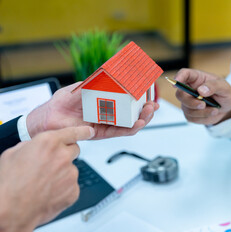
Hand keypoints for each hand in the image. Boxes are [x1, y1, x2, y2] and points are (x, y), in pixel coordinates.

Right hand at [0, 126, 93, 231]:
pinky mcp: (74, 190)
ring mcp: (71, 174)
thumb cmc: (9, 183)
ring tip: (43, 184)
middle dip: (65, 155)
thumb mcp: (13, 154)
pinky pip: (71, 186)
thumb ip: (32, 146)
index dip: (82, 131)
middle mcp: (63, 156)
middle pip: (74, 150)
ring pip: (71, 170)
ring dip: (62, 174)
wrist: (11, 210)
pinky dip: (63, 189)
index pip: (73, 132)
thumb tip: (37, 147)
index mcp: (49, 143)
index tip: (89, 131)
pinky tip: (48, 194)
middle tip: (50, 165)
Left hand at [26, 82, 158, 138]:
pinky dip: (130, 129)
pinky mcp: (102, 133)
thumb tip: (107, 70)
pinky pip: (119, 132)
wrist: (47, 120)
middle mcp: (108, 112)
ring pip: (129, 123)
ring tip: (148, 113)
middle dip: (145, 109)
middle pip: (132, 112)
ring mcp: (106, 123)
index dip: (139, 96)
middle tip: (153, 105)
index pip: (126, 98)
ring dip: (141, 119)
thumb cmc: (61, 103)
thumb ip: (93, 82)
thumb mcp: (79, 88)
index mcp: (105, 99)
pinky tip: (138, 124)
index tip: (149, 92)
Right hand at [174, 68, 230, 124]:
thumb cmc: (224, 93)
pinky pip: (192, 117)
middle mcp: (189, 89)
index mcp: (196, 78)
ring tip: (215, 110)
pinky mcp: (189, 113)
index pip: (184, 74)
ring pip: (187, 108)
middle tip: (203, 105)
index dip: (178, 77)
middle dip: (190, 102)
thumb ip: (214, 86)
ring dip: (202, 112)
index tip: (175, 84)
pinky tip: (211, 113)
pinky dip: (203, 117)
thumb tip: (201, 90)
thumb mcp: (224, 87)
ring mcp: (188, 101)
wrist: (226, 108)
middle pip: (180, 94)